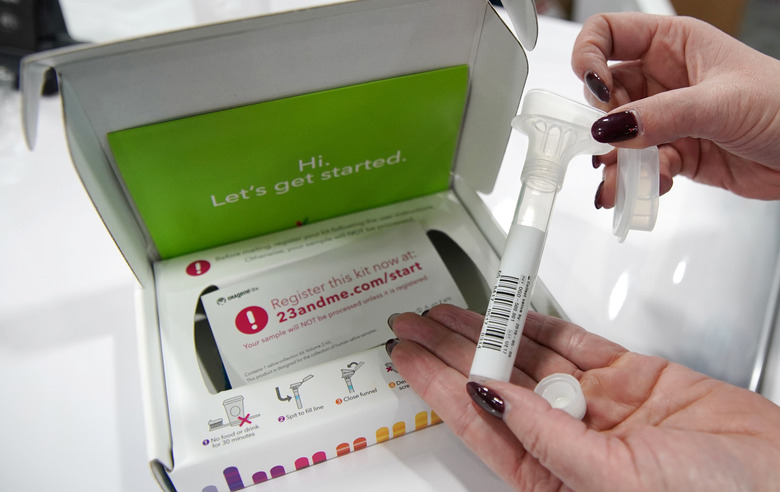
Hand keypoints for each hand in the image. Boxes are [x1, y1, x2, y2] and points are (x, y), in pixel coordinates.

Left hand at [387, 304, 779, 490]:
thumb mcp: (614, 483)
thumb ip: (548, 439)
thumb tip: (492, 398)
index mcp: (551, 476)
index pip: (477, 420)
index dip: (436, 384)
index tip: (406, 356)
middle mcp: (566, 438)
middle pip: (494, 382)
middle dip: (451, 348)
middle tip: (414, 323)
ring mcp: (598, 405)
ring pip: (528, 357)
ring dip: (489, 330)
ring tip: (449, 309)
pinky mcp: (630, 378)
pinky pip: (576, 342)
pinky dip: (543, 322)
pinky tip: (512, 312)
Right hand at [570, 13, 779, 206]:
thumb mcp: (720, 102)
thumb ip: (661, 115)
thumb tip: (610, 128)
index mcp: (672, 43)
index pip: (608, 34)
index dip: (589, 57)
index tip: (595, 92)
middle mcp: (663, 77)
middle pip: (605, 93)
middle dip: (602, 122)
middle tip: (610, 143)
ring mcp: (666, 116)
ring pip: (618, 136)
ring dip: (614, 162)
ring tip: (619, 183)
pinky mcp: (672, 152)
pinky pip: (638, 165)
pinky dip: (635, 181)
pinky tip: (644, 189)